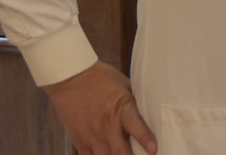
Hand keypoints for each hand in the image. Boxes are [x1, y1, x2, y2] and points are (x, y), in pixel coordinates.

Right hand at [42, 60, 156, 154]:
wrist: (71, 78)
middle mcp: (107, 126)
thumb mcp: (125, 86)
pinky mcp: (80, 142)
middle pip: (120, 152)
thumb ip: (135, 103)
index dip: (145, 139)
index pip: (135, 126)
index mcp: (122, 109)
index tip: (154, 149)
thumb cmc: (102, 79)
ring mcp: (92, 136)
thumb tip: (150, 111)